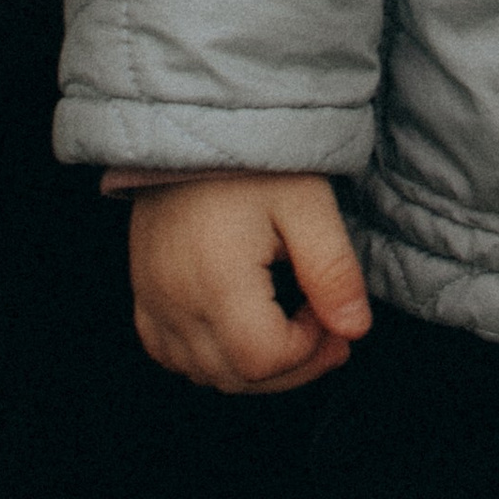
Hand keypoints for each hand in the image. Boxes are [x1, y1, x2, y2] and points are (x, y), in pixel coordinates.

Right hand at [127, 173, 370, 395]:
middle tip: (328, 329)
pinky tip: (241, 330)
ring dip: (252, 367)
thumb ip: (332, 271)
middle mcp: (175, 300)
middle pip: (234, 377)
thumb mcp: (308, 204)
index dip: (308, 351)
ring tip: (291, 327)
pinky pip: (169, 353)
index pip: (263, 360)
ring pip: (202, 373)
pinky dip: (209, 357)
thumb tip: (355, 329)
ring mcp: (153, 299)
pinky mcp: (143, 292)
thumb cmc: (253, 157)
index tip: (332, 314)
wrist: (195, 120)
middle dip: (291, 366)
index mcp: (217, 279)